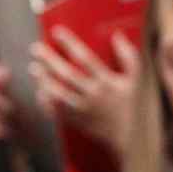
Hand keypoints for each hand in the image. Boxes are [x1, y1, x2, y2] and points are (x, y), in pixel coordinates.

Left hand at [31, 28, 139, 153]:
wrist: (133, 139)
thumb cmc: (136, 105)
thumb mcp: (138, 79)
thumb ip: (128, 56)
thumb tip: (117, 36)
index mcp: (107, 81)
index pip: (85, 58)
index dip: (69, 43)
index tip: (56, 32)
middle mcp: (93, 95)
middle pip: (66, 74)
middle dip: (49, 60)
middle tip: (35, 49)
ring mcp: (84, 109)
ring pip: (59, 94)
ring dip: (44, 81)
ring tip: (33, 68)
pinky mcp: (79, 121)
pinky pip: (59, 112)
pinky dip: (47, 103)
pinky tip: (40, 93)